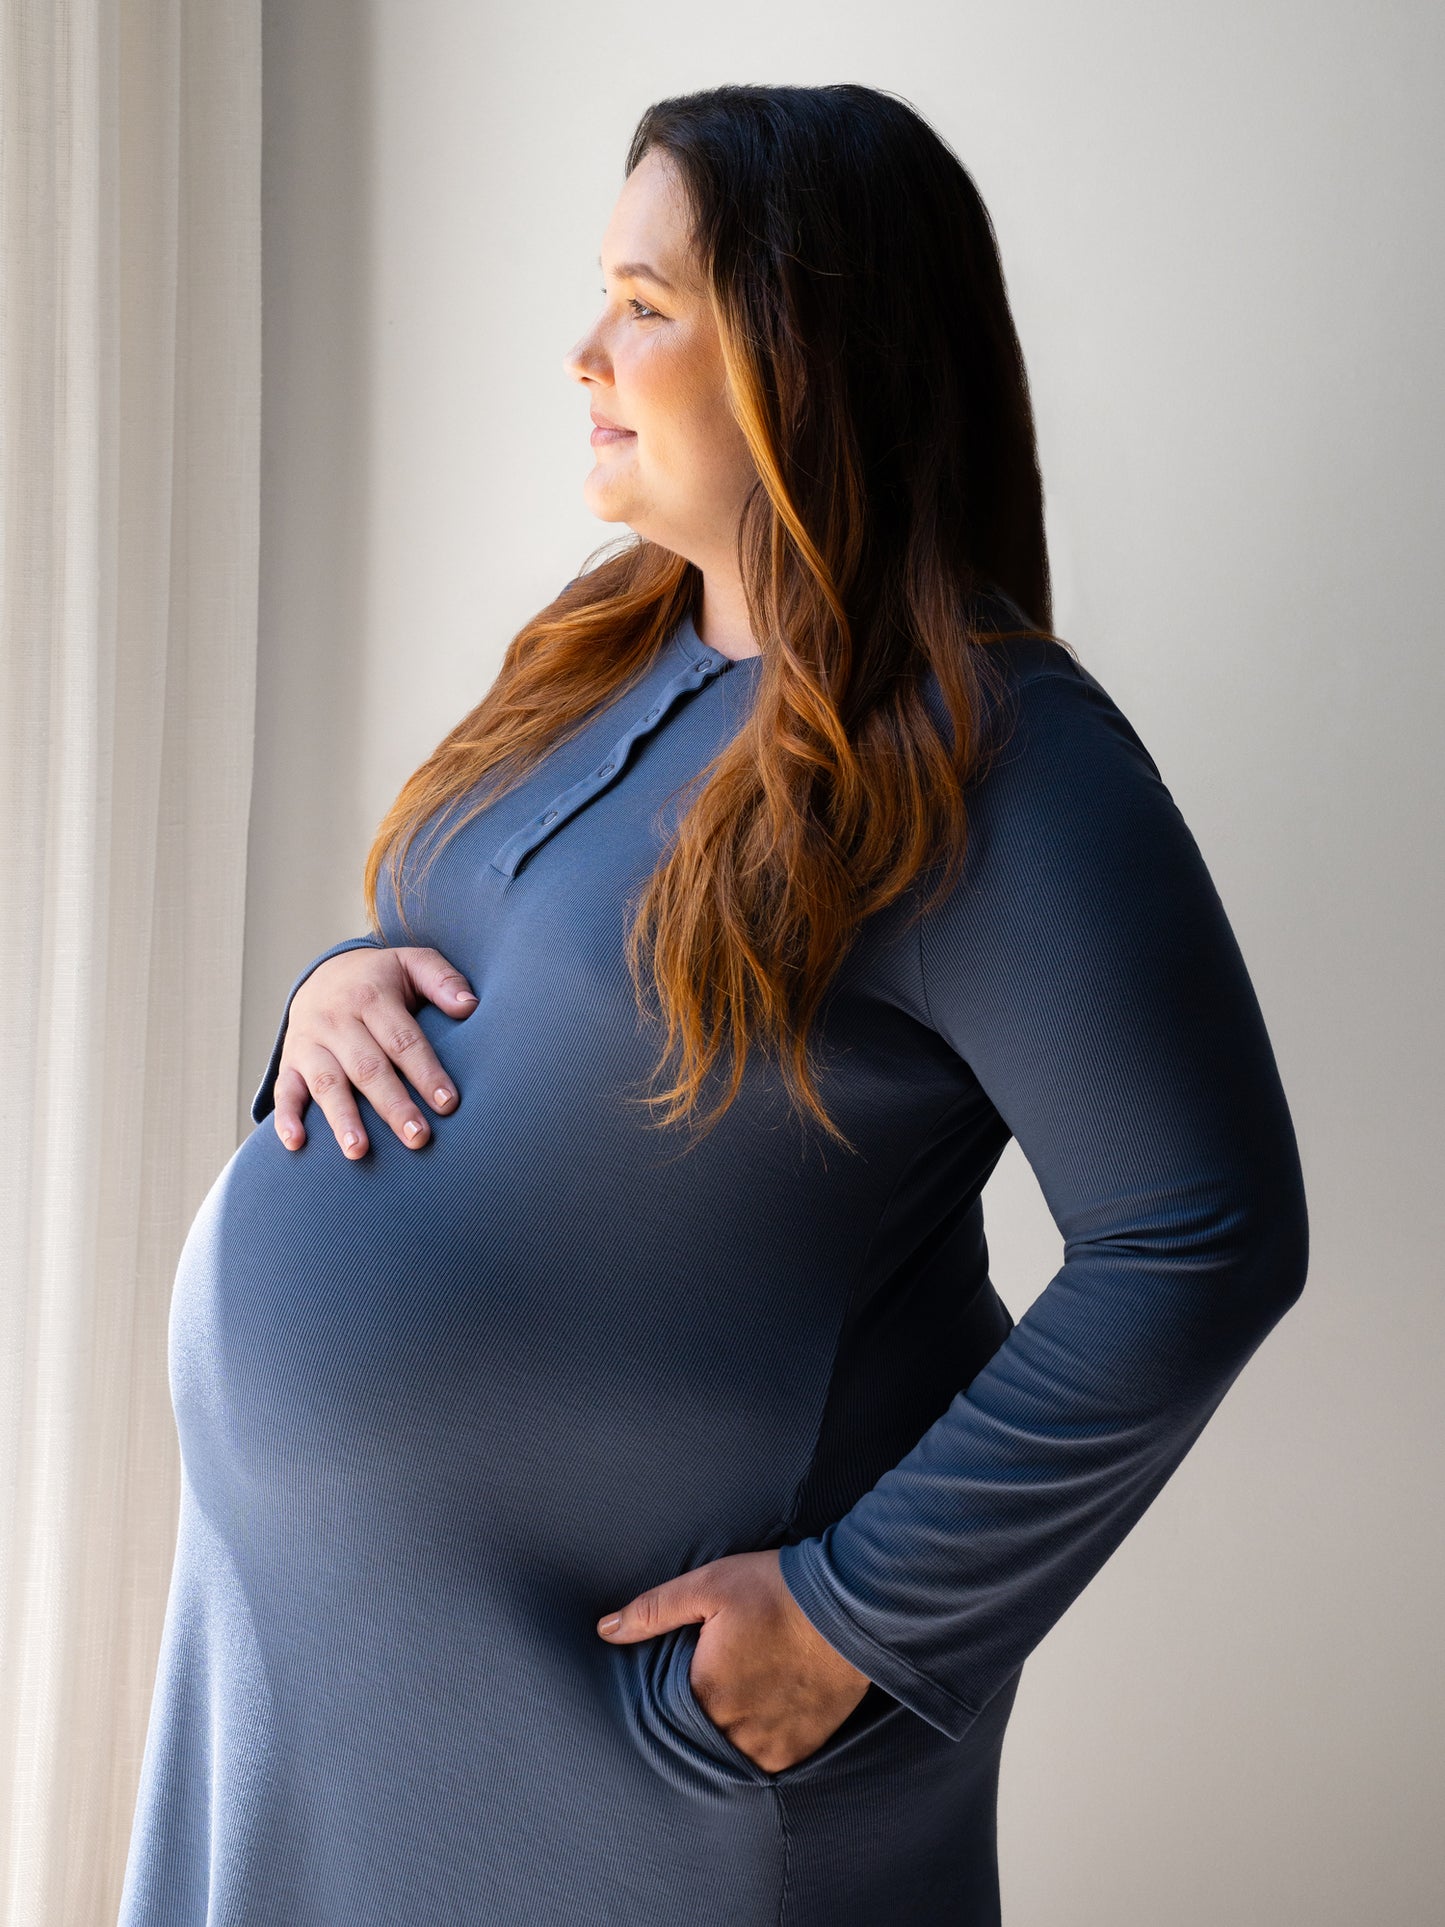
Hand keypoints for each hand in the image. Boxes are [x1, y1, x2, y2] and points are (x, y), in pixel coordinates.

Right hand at [273, 944, 477, 1157]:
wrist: (324, 973)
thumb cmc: (381, 979)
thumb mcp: (413, 964)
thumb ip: (443, 981)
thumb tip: (470, 1008)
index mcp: (371, 997)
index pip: (402, 1040)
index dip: (425, 1071)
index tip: (447, 1103)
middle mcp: (337, 1020)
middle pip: (367, 1067)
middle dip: (393, 1104)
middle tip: (417, 1137)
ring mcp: (309, 1042)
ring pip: (327, 1082)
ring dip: (342, 1118)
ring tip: (358, 1151)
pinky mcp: (290, 1062)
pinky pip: (284, 1090)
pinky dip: (286, 1117)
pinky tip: (296, 1144)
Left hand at [596, 1549, 870, 1773]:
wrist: (851, 1604)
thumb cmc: (776, 1589)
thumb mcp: (708, 1585)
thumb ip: (653, 1610)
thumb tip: (606, 1630)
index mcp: (704, 1692)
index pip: (665, 1714)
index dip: (667, 1697)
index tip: (678, 1676)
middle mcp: (735, 1729)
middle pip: (697, 1737)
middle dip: (696, 1718)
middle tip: (713, 1685)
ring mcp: (770, 1744)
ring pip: (730, 1754)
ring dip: (726, 1736)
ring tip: (735, 1702)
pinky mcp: (801, 1748)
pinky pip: (765, 1763)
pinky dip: (758, 1746)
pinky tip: (760, 1716)